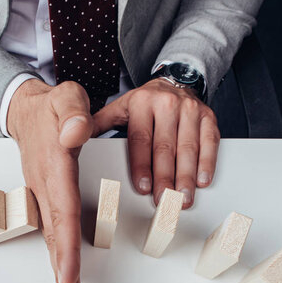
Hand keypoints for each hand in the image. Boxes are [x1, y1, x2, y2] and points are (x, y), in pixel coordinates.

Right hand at [8, 79, 96, 282]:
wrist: (26, 111)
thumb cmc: (52, 108)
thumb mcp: (66, 97)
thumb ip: (72, 112)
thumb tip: (76, 133)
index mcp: (54, 166)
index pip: (61, 210)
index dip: (65, 245)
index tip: (69, 275)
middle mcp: (44, 186)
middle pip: (53, 233)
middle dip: (61, 270)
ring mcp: (40, 193)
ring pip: (50, 235)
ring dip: (58, 268)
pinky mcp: (42, 196)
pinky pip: (51, 228)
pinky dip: (56, 253)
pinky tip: (63, 272)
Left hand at [93, 78, 219, 208]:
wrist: (175, 81)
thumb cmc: (144, 103)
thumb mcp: (119, 108)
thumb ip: (99, 124)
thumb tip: (71, 140)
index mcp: (140, 104)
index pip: (140, 139)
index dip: (142, 166)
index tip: (144, 188)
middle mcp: (166, 104)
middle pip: (165, 147)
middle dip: (165, 178)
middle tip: (165, 201)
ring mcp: (190, 110)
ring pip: (188, 148)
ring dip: (186, 177)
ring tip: (182, 199)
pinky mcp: (208, 117)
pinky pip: (209, 142)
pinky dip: (207, 163)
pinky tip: (202, 181)